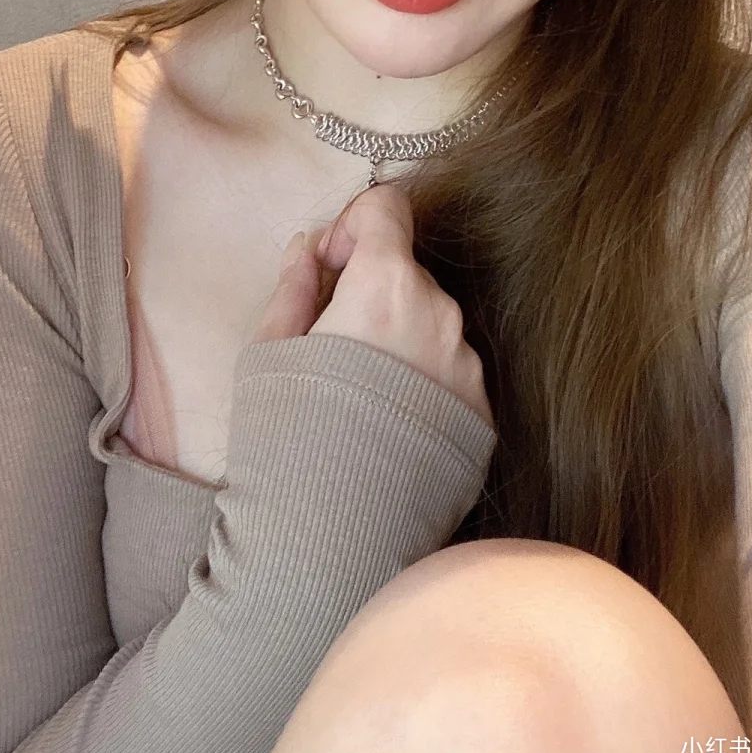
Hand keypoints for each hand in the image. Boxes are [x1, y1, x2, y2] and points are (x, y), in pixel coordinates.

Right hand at [251, 183, 493, 429]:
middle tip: (331, 342)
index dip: (353, 225)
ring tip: (358, 396)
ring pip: (431, 323)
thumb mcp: (269, 354)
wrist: (332, 544)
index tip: (330, 264)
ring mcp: (468, 365)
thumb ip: (294, 286)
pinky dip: (422, 382)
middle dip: (371, 291)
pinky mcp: (483, 412)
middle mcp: (440, 315)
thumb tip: (309, 247)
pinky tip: (387, 425)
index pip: (388, 209)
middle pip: (406, 272)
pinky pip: (451, 371)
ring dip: (399, 338)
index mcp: (385, 287)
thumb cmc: (285, 442)